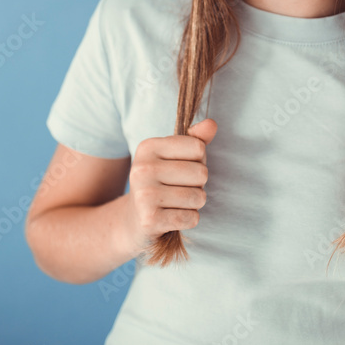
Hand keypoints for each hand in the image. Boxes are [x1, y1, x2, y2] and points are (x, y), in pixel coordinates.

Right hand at [127, 118, 217, 256]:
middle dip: (198, 184)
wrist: (132, 220)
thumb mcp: (173, 156)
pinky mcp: (149, 220)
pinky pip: (191, 218)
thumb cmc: (160, 182)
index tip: (182, 168)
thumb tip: (212, 124)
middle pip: (201, 173)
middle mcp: (143, 168)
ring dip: (194, 203)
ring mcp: (144, 195)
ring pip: (198, 197)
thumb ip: (195, 139)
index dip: (199, 160)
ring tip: (176, 203)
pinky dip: (188, 219)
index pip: (198, 147)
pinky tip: (173, 217)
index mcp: (148, 147)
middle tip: (179, 189)